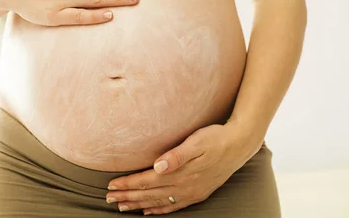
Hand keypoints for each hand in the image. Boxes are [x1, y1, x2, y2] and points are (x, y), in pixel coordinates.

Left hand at [106, 123, 261, 214]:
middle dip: (128, 197)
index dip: (128, 184)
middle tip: (109, 199)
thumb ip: (176, 155)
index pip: (146, 181)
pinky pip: (173, 207)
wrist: (240, 144)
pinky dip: (159, 210)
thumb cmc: (215, 138)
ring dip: (139, 205)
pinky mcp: (198, 193)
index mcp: (179, 173)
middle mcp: (184, 186)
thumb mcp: (196, 142)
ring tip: (123, 207)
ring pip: (158, 203)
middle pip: (149, 194)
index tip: (110, 186)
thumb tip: (157, 166)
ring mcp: (191, 192)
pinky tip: (149, 212)